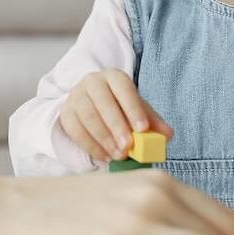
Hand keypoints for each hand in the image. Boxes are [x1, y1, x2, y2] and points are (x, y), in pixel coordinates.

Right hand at [59, 69, 173, 162]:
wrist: (91, 103)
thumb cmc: (120, 107)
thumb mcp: (138, 109)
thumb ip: (153, 121)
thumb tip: (167, 135)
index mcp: (114, 77)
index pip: (124, 89)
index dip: (133, 108)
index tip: (143, 128)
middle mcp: (93, 82)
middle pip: (103, 102)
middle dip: (116, 126)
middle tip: (128, 147)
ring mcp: (76, 96)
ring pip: (87, 116)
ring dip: (104, 139)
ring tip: (119, 155)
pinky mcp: (66, 112)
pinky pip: (75, 130)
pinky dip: (90, 146)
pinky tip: (104, 157)